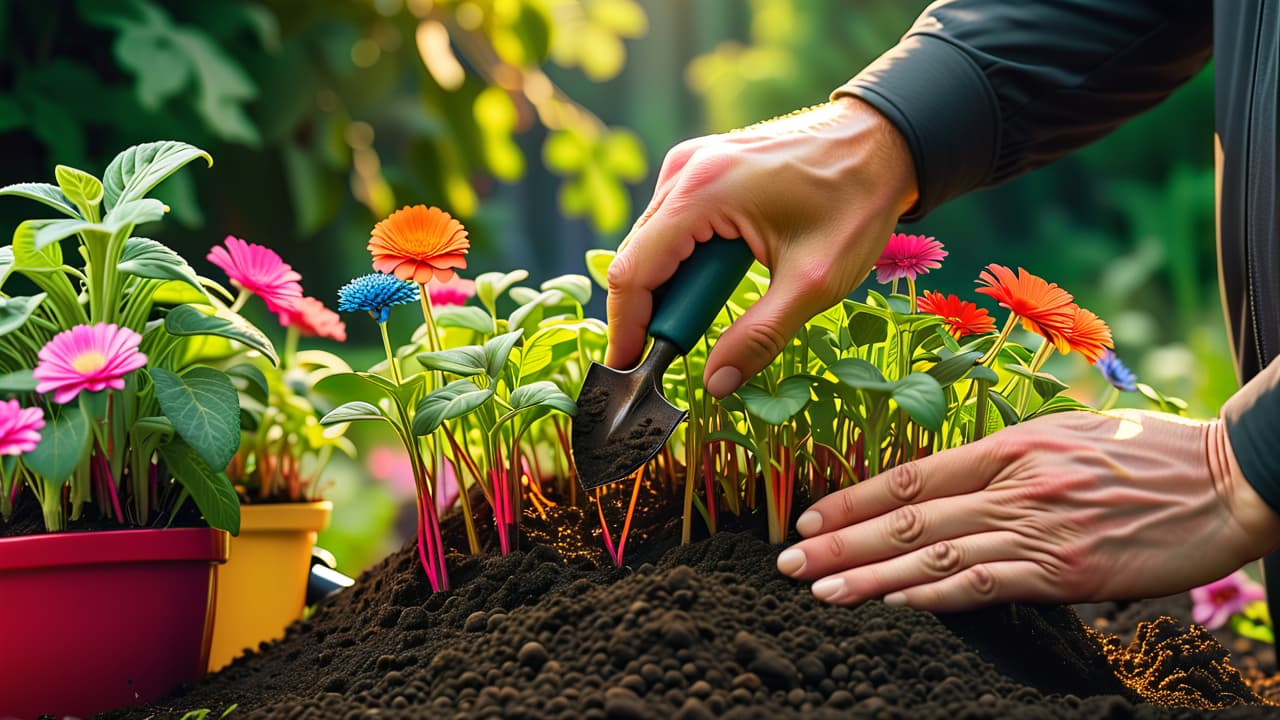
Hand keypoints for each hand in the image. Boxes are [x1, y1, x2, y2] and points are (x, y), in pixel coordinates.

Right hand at [605, 96, 917, 396]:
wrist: (884, 142)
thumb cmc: (855, 202)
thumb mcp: (813, 283)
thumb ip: (760, 337)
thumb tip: (716, 384)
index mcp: (702, 191)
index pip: (634, 271)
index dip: (626, 328)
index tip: (630, 369)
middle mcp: (684, 170)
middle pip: (636, 258)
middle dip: (651, 312)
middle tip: (681, 352)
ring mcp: (691, 163)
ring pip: (652, 243)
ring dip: (672, 287)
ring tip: (711, 313)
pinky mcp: (703, 166)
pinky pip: (672, 224)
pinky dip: (684, 260)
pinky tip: (719, 279)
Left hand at [775, 410, 1279, 611]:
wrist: (1227, 478)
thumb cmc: (1147, 454)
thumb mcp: (1066, 436)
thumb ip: (1005, 461)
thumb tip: (952, 487)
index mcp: (1010, 446)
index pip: (911, 473)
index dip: (854, 497)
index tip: (811, 516)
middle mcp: (1013, 484)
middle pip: (908, 515)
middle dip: (842, 540)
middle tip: (790, 561)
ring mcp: (1038, 527)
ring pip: (933, 553)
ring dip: (870, 575)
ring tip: (820, 590)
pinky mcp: (1066, 570)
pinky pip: (984, 583)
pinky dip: (932, 595)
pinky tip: (893, 605)